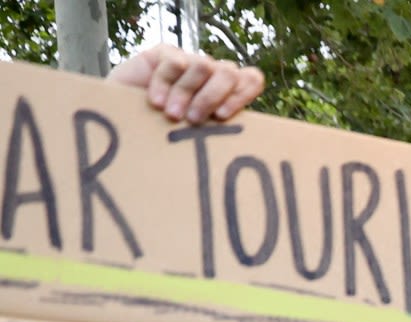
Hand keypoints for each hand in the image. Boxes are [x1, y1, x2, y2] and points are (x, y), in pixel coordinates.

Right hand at [108, 45, 264, 123]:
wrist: (123, 122)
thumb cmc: (166, 136)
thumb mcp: (197, 135)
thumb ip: (218, 130)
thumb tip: (240, 143)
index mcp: (226, 92)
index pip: (250, 79)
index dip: (242, 93)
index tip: (221, 116)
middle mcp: (211, 74)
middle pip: (229, 72)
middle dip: (212, 97)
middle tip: (193, 120)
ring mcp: (189, 61)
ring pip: (203, 66)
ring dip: (186, 94)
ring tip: (172, 115)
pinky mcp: (164, 53)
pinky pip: (175, 62)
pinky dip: (165, 84)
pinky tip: (156, 102)